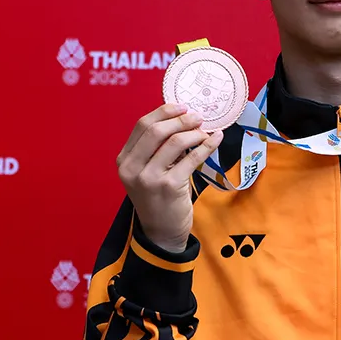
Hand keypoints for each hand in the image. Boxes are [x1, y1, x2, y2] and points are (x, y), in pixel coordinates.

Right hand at [116, 103, 223, 252]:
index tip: (182, 107)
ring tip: (206, 131)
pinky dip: (207, 145)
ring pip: (175, 141)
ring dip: (195, 132)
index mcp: (124, 160)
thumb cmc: (157, 197)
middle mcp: (132, 168)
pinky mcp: (169, 186)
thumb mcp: (146, 172)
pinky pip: (192, 157)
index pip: (142, 125)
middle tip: (198, 117)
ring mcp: (149, 178)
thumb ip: (155, 148)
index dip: (164, 112)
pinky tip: (216, 139)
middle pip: (157, 130)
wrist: (161, 232)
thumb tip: (182, 118)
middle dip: (181, 119)